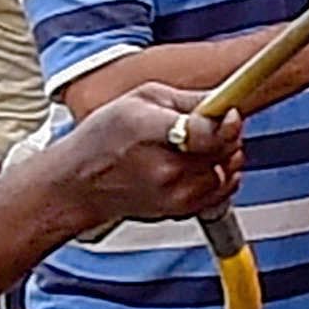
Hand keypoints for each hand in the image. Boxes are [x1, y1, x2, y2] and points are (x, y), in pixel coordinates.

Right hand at [31, 84, 241, 234]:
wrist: (79, 184)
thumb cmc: (103, 139)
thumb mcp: (142, 98)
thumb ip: (189, 98)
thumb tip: (223, 98)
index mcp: (152, 132)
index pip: (208, 132)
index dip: (227, 121)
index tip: (228, 111)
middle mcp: (166, 168)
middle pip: (225, 150)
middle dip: (227, 133)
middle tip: (210, 124)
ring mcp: (175, 194)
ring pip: (228, 171)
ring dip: (224, 156)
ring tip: (200, 145)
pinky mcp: (181, 211)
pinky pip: (221, 191)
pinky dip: (219, 176)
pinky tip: (199, 164)